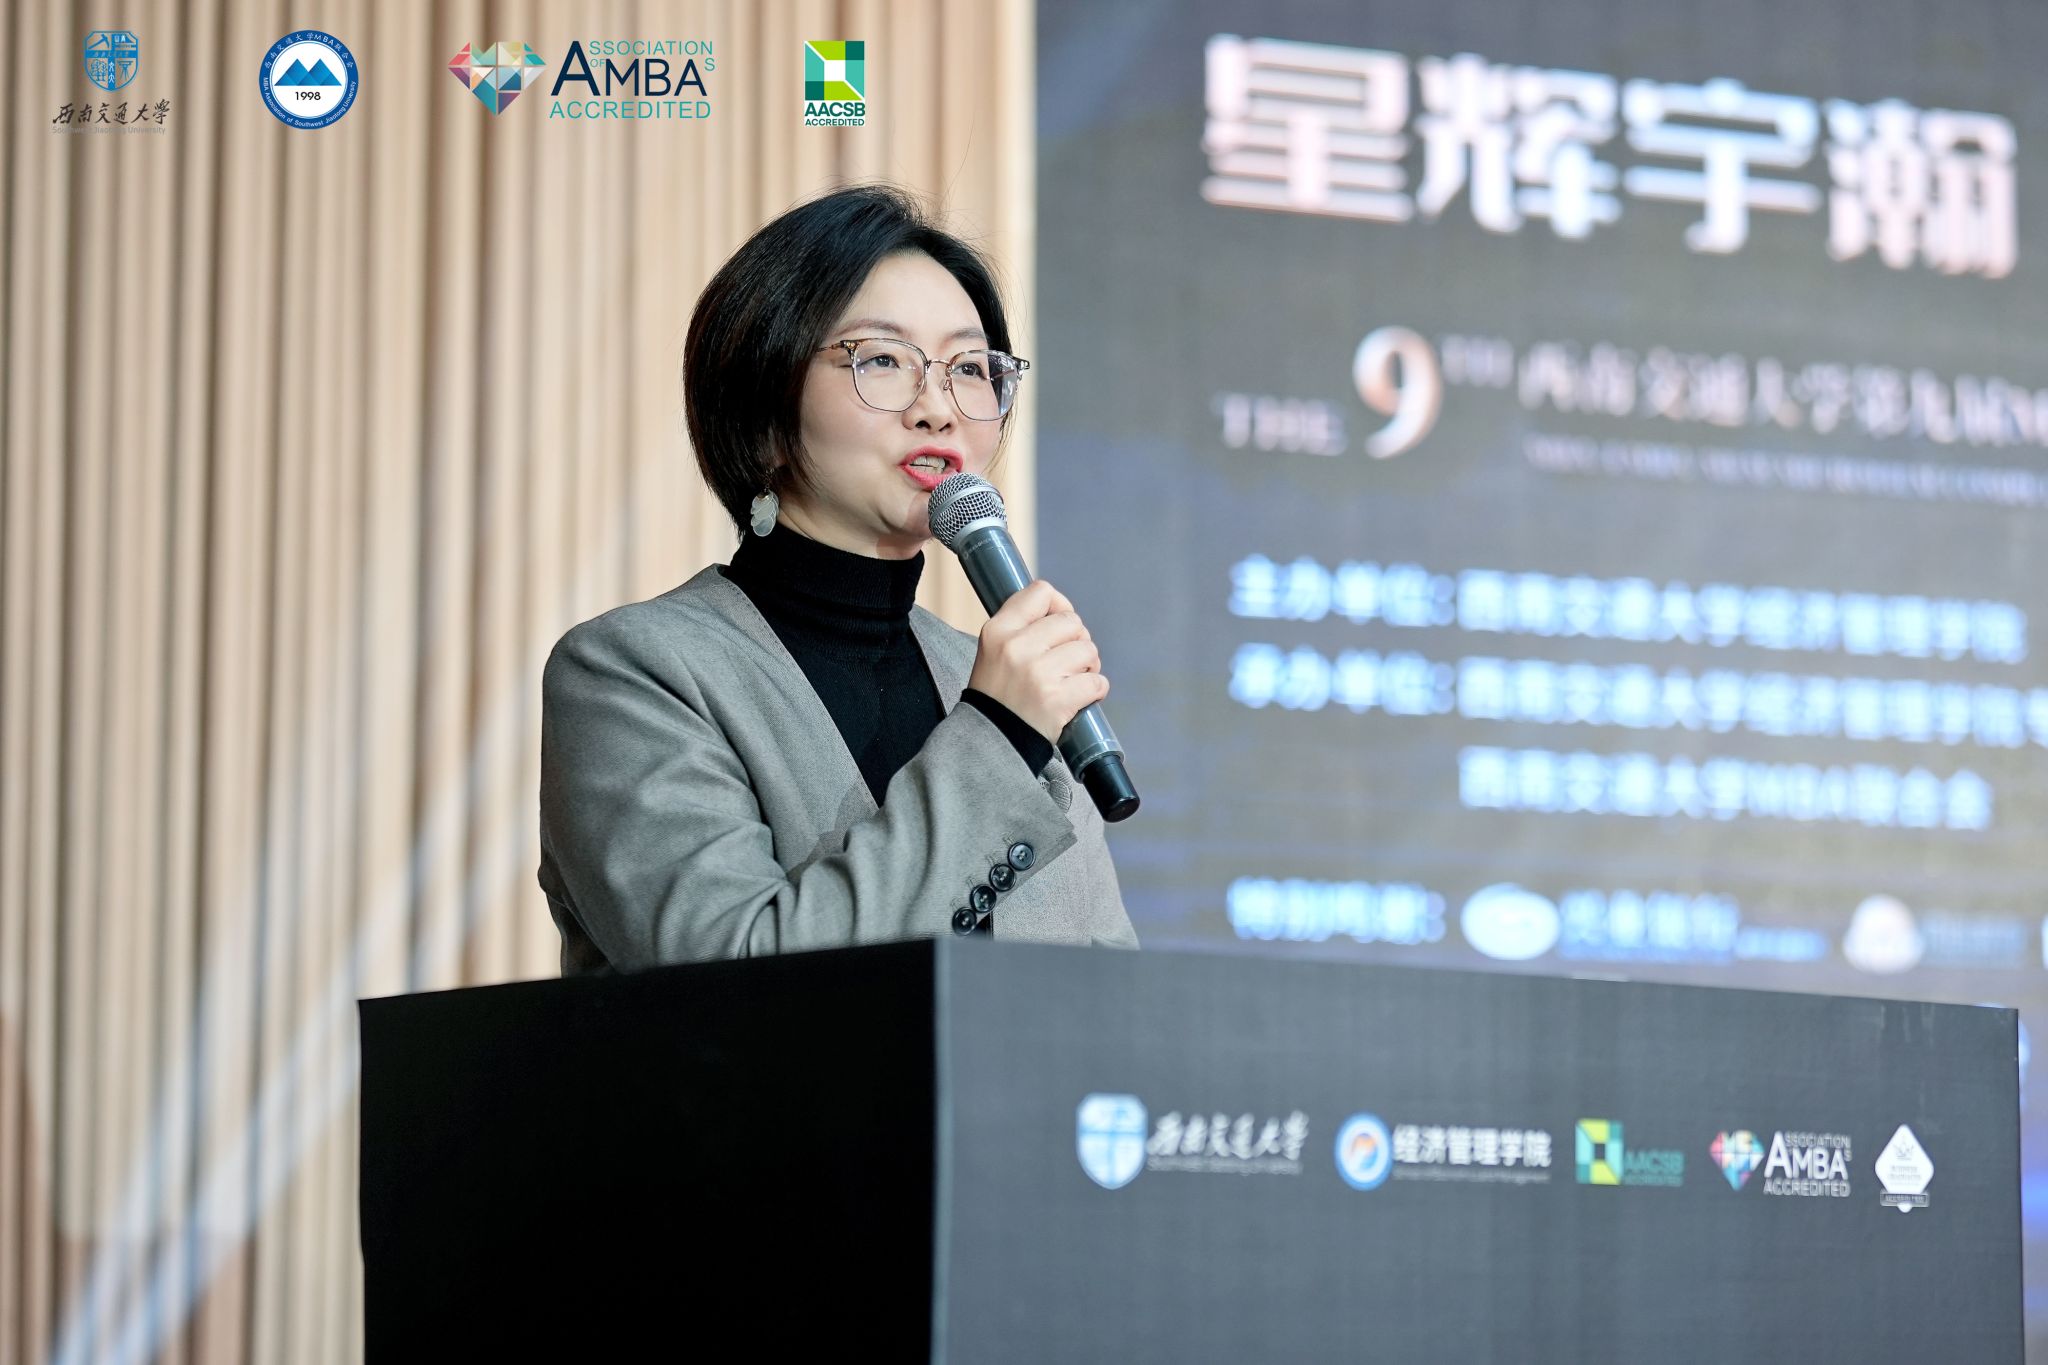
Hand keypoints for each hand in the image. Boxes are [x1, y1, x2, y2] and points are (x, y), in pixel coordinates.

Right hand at [966, 580, 1109, 743]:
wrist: (991, 741)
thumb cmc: (999, 693)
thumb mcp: (994, 649)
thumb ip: (1023, 626)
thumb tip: (1065, 611)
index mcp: (998, 630)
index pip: (1041, 592)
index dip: (1059, 605)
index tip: (1058, 626)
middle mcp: (1016, 647)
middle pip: (1072, 621)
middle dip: (1077, 640)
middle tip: (1068, 661)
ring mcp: (1037, 673)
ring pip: (1088, 650)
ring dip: (1089, 666)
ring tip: (1072, 680)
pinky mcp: (1056, 699)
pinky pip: (1097, 682)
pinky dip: (1096, 690)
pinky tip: (1080, 697)